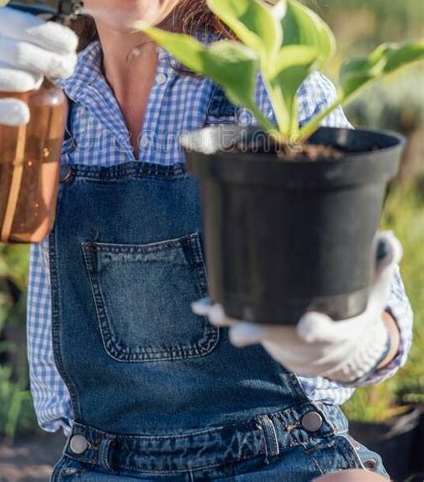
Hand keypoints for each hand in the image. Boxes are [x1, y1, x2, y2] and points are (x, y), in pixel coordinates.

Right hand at [0, 7, 77, 124]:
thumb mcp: (11, 29)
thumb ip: (39, 39)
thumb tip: (69, 61)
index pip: (30, 26)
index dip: (57, 38)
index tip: (71, 47)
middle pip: (23, 53)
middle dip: (53, 63)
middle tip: (66, 69)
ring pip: (10, 78)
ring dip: (32, 81)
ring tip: (37, 80)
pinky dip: (7, 112)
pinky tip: (23, 113)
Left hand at [192, 231, 400, 381]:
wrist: (345, 349)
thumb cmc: (358, 310)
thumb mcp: (374, 289)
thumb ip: (381, 262)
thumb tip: (389, 238)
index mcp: (336, 329)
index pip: (327, 331)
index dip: (316, 329)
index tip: (305, 326)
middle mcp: (305, 341)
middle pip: (279, 338)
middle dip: (257, 332)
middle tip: (237, 330)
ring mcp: (284, 342)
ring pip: (255, 333)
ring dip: (232, 322)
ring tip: (210, 311)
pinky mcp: (267, 337)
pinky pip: (242, 326)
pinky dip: (221, 316)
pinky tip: (198, 307)